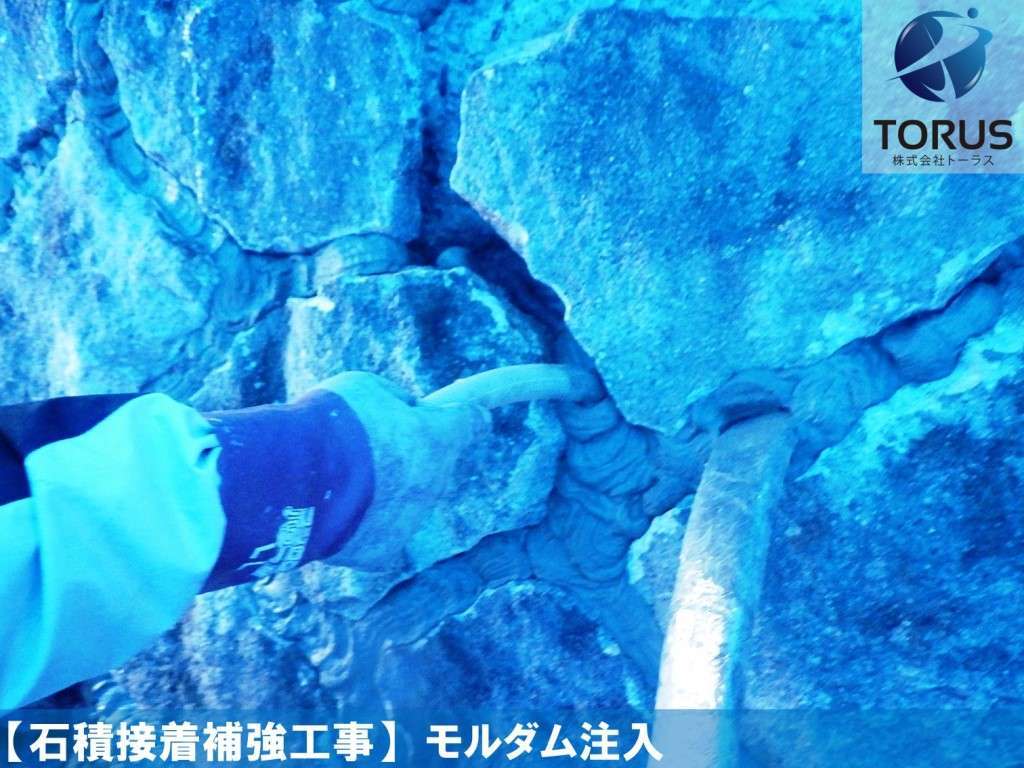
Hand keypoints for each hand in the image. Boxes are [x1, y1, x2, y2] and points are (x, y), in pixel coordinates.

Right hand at [315, 372, 490, 571]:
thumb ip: (396, 402)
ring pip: (405, 502)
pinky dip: (361, 526)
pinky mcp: (383, 552)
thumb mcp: (367, 389)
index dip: (464, 418)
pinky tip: (333, 514)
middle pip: (433, 466)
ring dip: (382, 492)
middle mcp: (436, 482)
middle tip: (366, 449)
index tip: (464, 415)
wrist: (296, 483)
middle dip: (410, 456)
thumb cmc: (330, 425)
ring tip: (338, 482)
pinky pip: (378, 534)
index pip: (472, 424)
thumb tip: (406, 414)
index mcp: (438, 438)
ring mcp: (412, 521)